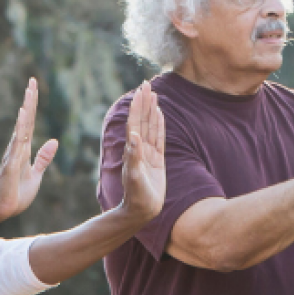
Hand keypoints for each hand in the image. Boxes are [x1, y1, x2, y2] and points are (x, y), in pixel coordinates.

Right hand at [0, 79, 59, 226]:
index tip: (33, 88)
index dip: (32, 106)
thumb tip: (53, 141)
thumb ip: (43, 158)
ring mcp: (13, 155)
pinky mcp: (10, 164)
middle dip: (29, 100)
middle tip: (32, 81)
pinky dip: (20, 128)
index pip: (29, 123)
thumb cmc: (16, 194)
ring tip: (29, 92)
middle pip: (25, 120)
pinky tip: (22, 115)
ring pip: (21, 127)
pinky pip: (17, 143)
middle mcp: (17, 148)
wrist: (3, 210)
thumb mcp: (36, 174)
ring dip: (26, 109)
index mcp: (24, 149)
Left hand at [119, 81, 166, 221]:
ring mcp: (148, 153)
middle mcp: (139, 148)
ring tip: (153, 94)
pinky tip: (160, 114)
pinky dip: (160, 125)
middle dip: (144, 102)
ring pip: (151, 126)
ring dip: (152, 110)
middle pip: (142, 120)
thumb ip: (134, 156)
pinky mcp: (157, 160)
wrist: (142, 210)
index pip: (135, 123)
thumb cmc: (136, 196)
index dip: (137, 107)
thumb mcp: (134, 177)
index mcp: (133, 150)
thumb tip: (133, 135)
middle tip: (146, 84)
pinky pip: (160, 138)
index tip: (140, 90)